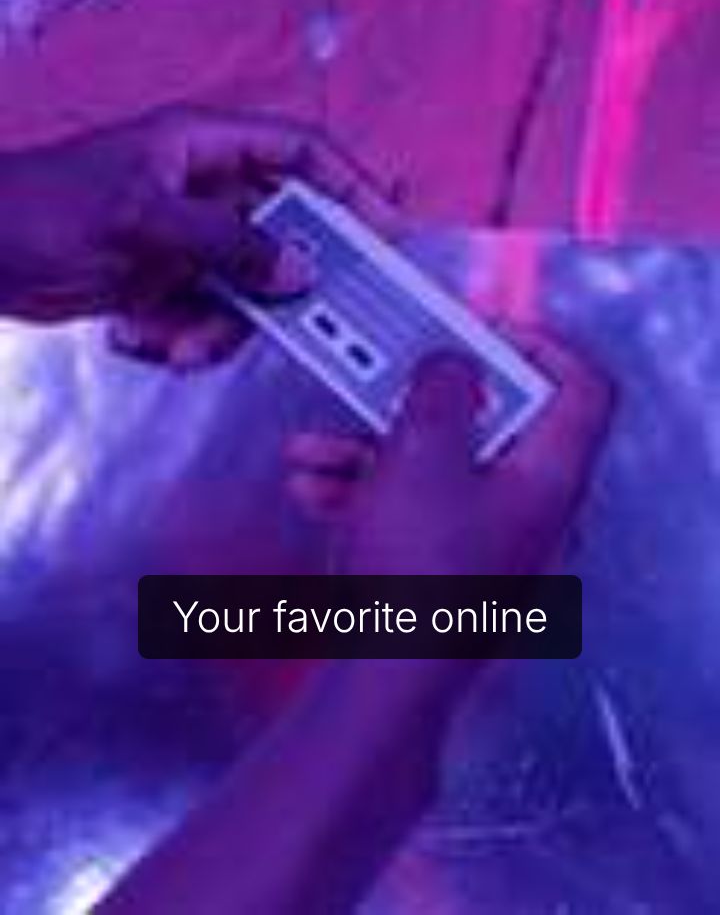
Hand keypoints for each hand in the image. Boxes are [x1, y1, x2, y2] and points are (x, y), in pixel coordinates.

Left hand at [0, 106, 394, 365]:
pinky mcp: (164, 283)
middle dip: (281, 282)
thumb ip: (226, 244)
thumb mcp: (141, 220)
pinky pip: (206, 315)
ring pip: (246, 286)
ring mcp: (186, 241)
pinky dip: (182, 335)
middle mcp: (205, 191)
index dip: (350, 185)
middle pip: (283, 232)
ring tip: (179, 346)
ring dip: (222, 324)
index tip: (387, 230)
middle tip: (301, 320)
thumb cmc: (45, 211)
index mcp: (204, 147)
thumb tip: (300, 270)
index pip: (300, 152)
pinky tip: (139, 337)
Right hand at [286, 332, 611, 575]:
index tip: (480, 329)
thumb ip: (440, 390)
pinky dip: (367, 491)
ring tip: (312, 447)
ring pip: (437, 466)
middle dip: (416, 400)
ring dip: (371, 447)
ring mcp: (489, 542)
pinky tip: (313, 487)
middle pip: (493, 422)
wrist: (378, 680)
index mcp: (550, 477)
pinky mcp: (448, 568)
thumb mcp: (421, 454)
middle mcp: (530, 508)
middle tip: (380, 376)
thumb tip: (453, 363)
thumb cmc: (414, 570)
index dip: (540, 344)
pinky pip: (414, 508)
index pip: (582, 387)